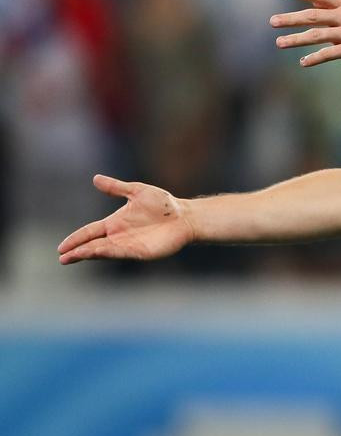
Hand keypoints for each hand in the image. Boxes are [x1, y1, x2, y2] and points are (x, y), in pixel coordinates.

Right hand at [57, 175, 195, 263]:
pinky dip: (107, 253)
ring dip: (88, 253)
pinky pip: (120, 252)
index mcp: (114, 223)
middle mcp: (118, 235)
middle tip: (62, 257)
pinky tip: (96, 252)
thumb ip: (116, 187)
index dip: (76, 238)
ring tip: (71, 257)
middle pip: (93, 244)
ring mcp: (128, 245)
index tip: (61, 247)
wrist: (184, 216)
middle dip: (77, 251)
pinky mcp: (140, 251)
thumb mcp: (136, 191)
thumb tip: (95, 178)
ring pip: (103, 250)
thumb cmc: (164, 204)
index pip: (90, 231)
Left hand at [271, 0, 340, 66]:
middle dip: (290, 19)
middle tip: (272, 22)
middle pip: (312, 16)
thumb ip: (337, 8)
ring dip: (295, 40)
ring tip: (279, 43)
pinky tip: (303, 62)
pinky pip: (330, 54)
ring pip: (316, 36)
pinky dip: (315, 58)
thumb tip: (315, 5)